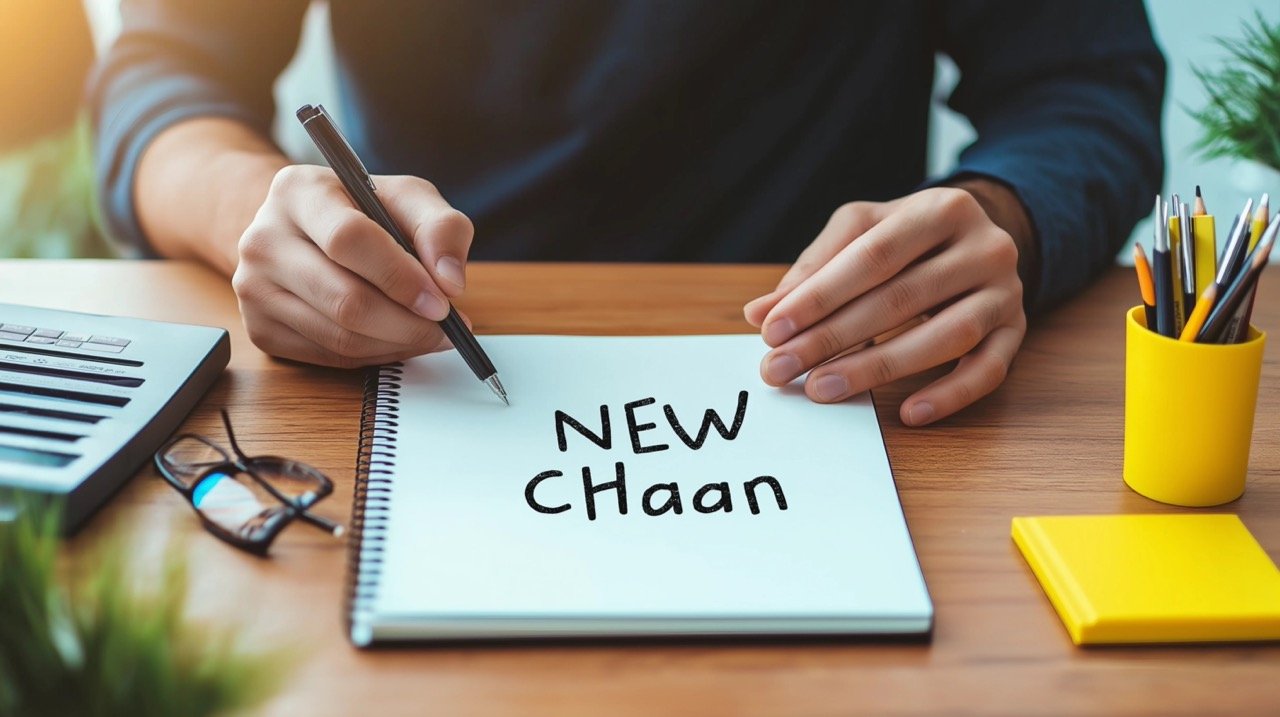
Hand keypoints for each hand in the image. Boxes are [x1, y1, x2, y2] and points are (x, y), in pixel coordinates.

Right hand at [231, 165, 472, 367]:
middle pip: (345, 300)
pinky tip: (396, 339)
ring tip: (430, 333)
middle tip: (446, 329)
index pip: (348, 240)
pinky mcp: (260, 328)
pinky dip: (375, 355)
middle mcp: (263, 239)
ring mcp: (253, 288)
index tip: (441, 301)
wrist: (303, 230)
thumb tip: (450, 281)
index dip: (400, 277)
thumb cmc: (361, 210)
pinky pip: (330, 357)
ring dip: (398, 343)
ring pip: (340, 337)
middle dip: (408, 323)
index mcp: (298, 192)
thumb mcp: (407, 198)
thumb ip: (441, 226)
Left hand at [743, 183, 1031, 425]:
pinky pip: (988, 371)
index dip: (819, 295)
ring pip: (945, 336)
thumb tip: (760, 312)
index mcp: (941, 209)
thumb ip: (814, 268)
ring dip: (878, 368)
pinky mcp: (1016, 331)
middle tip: (782, 369)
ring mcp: (1005, 291)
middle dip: (832, 338)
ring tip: (822, 389)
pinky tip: (908, 414)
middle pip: (901, 298)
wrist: (978, 240)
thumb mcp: (864, 231)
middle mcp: (984, 246)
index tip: (772, 330)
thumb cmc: (908, 238)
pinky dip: (949, 396)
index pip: (872, 256)